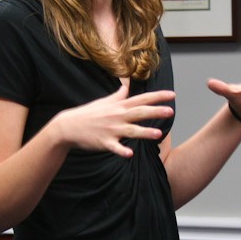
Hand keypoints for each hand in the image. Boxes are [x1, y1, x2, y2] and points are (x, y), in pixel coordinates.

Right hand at [55, 85, 175, 157]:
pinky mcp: (103, 142)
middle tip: (171, 111)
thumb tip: (126, 85)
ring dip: (144, 132)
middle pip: (139, 113)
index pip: (142, 99)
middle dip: (155, 112)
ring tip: (158, 134)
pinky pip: (114, 147)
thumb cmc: (88, 113)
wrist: (68, 126)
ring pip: (131, 131)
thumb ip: (118, 94)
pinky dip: (121, 151)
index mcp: (119, 106)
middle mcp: (117, 116)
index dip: (158, 96)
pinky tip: (130, 154)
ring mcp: (111, 130)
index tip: (172, 95)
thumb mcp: (104, 101)